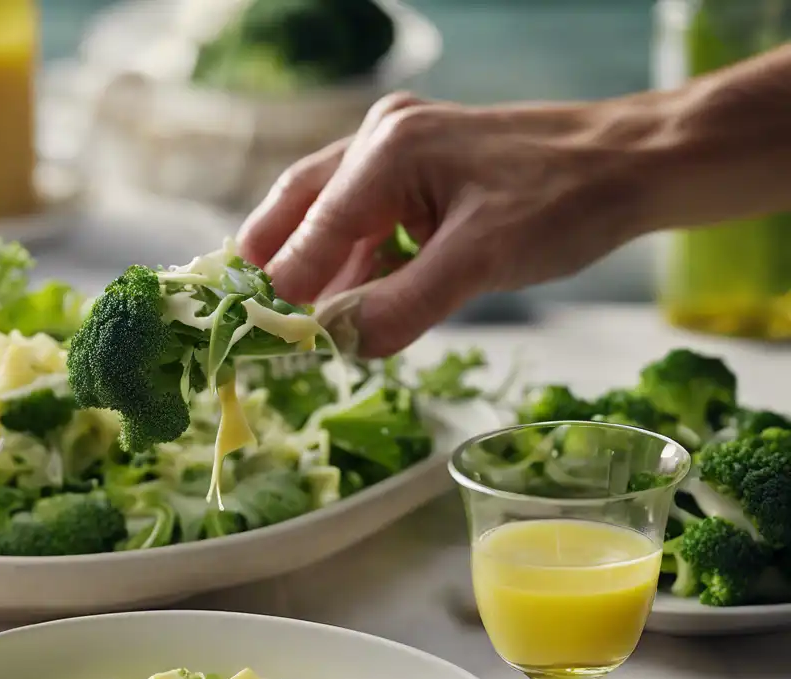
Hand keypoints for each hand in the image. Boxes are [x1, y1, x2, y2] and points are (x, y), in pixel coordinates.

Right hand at [238, 92, 658, 356]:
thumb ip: (404, 306)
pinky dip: (354, 267)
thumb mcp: (481, 261)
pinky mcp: (421, 181)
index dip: (282, 284)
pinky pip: (369, 227)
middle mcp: (382, 142)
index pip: (314, 225)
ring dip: (315, 270)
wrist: (628, 168)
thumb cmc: (562, 201)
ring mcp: (401, 157)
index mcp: (389, 149)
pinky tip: (349, 305)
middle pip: (300, 205)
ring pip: (332, 219)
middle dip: (274, 260)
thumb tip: (340, 346)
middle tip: (241, 310)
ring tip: (288, 322)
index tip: (250, 331)